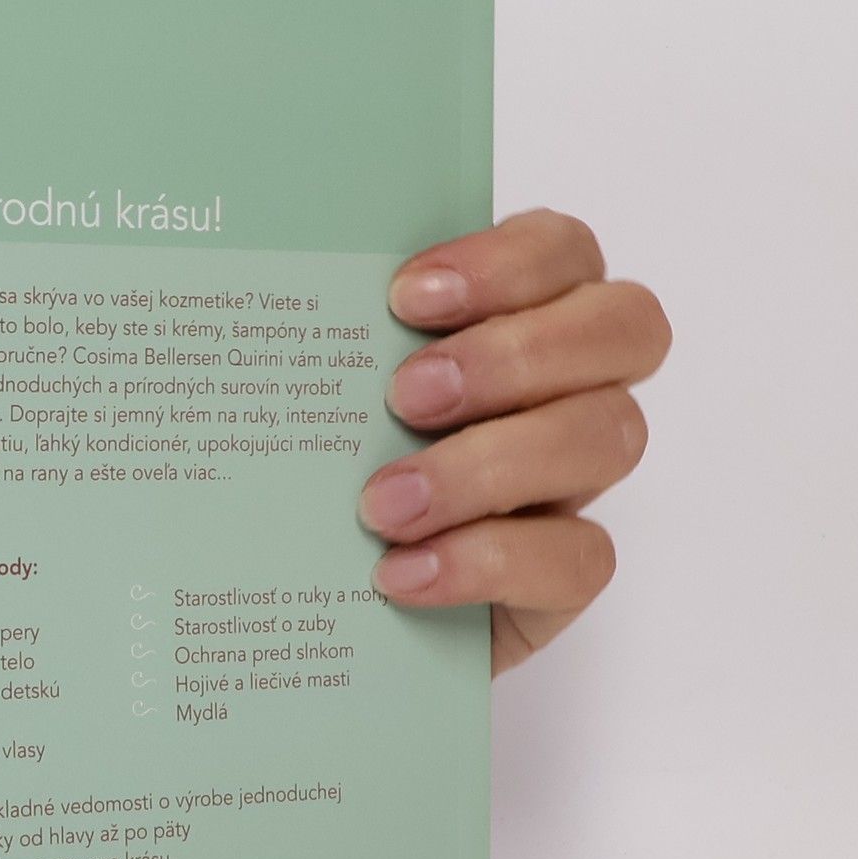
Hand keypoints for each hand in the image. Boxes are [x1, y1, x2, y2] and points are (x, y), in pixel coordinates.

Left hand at [358, 209, 670, 673]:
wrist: (312, 608)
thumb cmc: (315, 471)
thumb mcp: (312, 392)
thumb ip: (317, 335)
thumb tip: (234, 290)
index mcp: (516, 316)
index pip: (561, 251)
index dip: (506, 262)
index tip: (405, 296)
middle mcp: (566, 386)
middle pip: (624, 327)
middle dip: (514, 355)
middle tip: (403, 397)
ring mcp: (574, 479)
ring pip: (609, 436)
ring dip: (490, 465)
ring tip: (383, 505)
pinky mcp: (566, 573)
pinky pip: (581, 558)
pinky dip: (488, 562)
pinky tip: (401, 573)